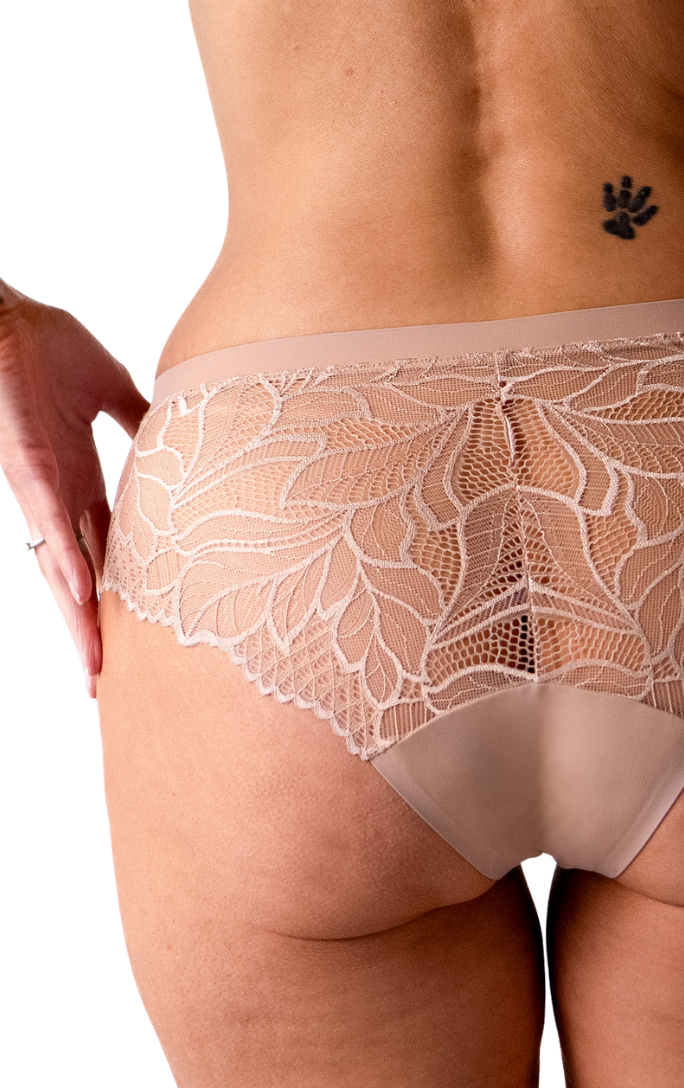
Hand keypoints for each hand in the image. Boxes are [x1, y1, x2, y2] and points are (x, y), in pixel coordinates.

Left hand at [0, 282, 147, 693]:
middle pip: (78, 577)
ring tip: (93, 664)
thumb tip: (173, 434)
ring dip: (75, 618)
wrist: (6, 317)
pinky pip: (52, 523)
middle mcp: (58, 497)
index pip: (103, 552)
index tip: (128, 635)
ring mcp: (42, 488)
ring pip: (60, 566)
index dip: (112, 596)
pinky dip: (66, 560)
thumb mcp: (109, 388)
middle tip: (102, 680)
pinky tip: (81, 596)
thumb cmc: (44, 345)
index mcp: (79, 481)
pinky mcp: (30, 469)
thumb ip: (139, 419)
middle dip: (88, 630)